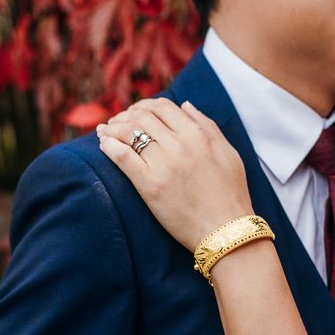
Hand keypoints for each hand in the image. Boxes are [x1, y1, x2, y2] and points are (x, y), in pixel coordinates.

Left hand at [97, 99, 253, 251]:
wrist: (225, 229)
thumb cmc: (231, 193)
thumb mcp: (228, 153)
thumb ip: (208, 125)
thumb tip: (185, 105)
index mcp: (198, 134)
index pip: (163, 106)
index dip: (146, 105)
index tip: (138, 112)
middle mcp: (179, 145)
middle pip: (142, 116)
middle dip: (126, 115)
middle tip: (118, 122)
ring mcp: (163, 164)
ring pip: (128, 132)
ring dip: (113, 127)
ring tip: (106, 131)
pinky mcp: (149, 185)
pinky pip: (121, 156)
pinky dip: (109, 145)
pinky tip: (103, 143)